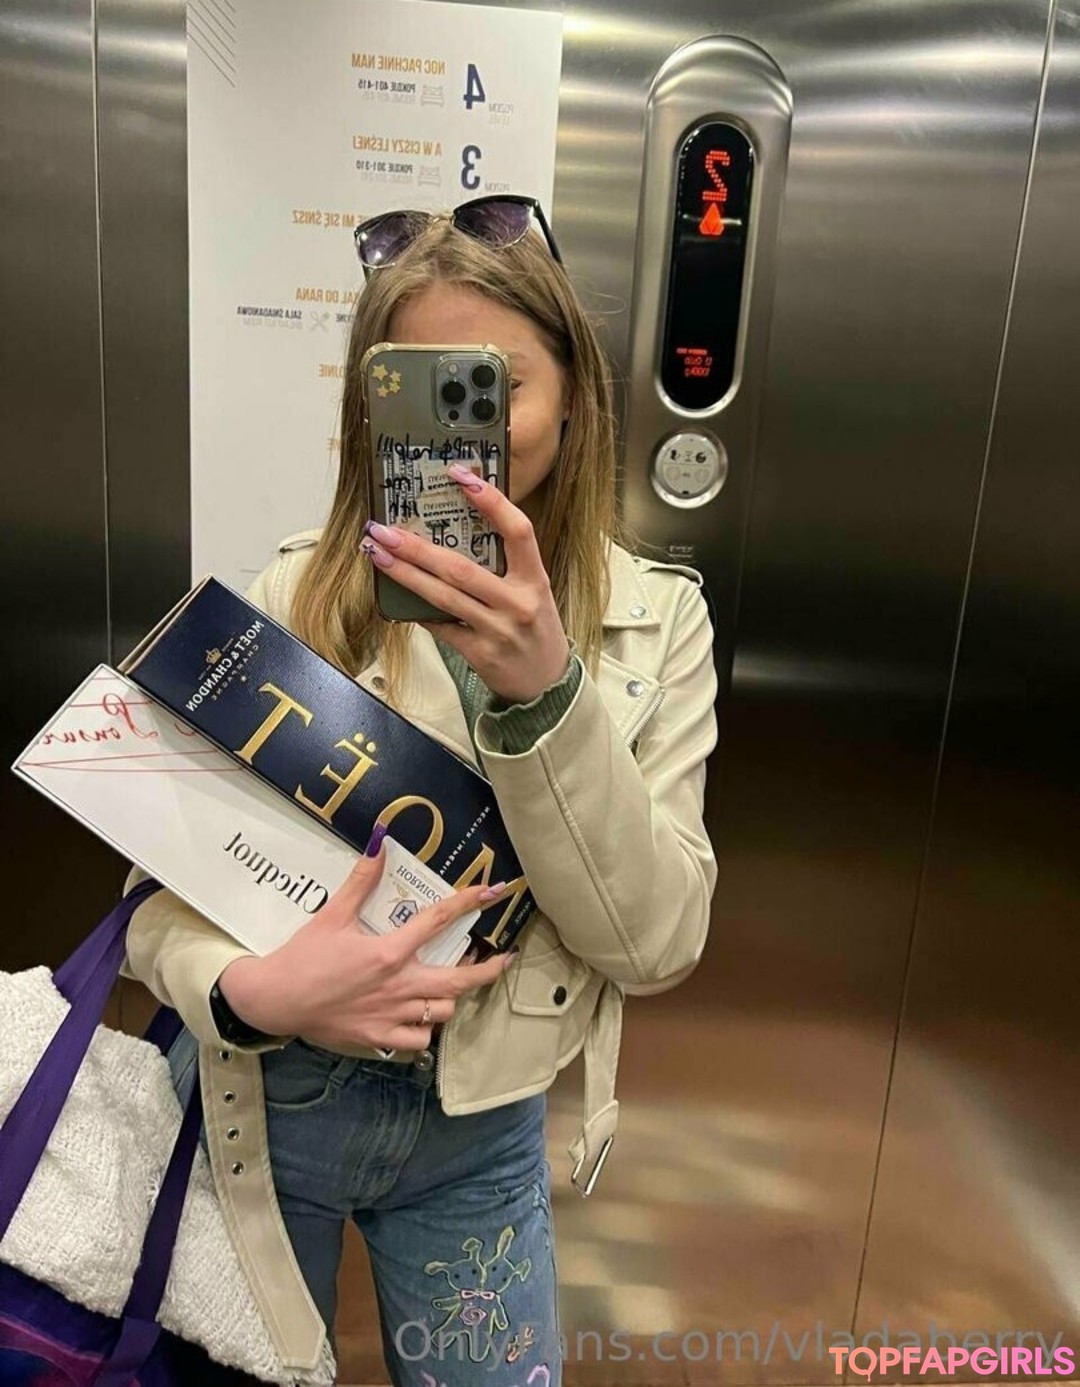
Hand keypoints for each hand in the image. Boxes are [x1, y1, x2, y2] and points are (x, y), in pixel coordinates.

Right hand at [217, 842, 514, 1052]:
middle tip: (503, 959)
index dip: (469, 902)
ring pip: (443, 1012)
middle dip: (489, 969)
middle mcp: (399, 986)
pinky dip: (424, 1029)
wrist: (275, 1001)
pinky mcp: (380, 1039)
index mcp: (390, 952)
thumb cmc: (303, 957)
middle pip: (460, 981)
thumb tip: (379, 841)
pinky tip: (419, 1016)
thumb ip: (361, 880)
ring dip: (450, 998)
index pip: (439, 920)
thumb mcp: (332, 914)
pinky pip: (419, 1040)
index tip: (492, 893)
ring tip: (450, 985)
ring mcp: (392, 1017)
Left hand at [360, 465, 571, 703]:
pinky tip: (396, 595)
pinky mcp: (480, 653)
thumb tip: (456, 530)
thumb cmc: (534, 628)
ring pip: (443, 596)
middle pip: (461, 568)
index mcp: (536, 579)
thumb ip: (506, 564)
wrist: (546, 684)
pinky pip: (441, 626)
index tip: (460, 476)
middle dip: (417, 547)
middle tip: (384, 529)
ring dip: (406, 573)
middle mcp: (518, 603)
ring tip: (378, 553)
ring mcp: (497, 630)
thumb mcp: (534, 591)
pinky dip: (417, 609)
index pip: (518, 531)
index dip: (491, 501)